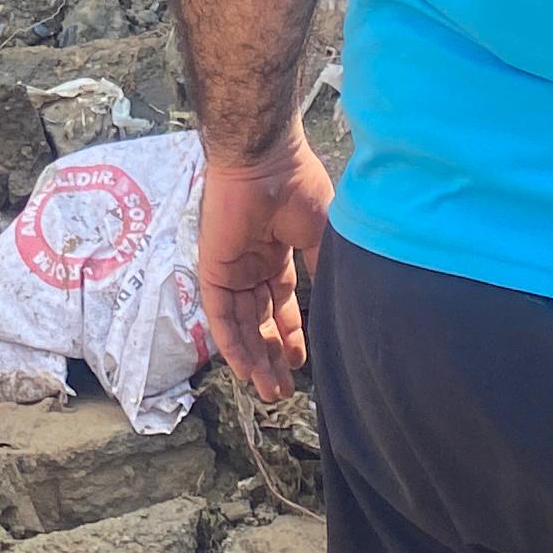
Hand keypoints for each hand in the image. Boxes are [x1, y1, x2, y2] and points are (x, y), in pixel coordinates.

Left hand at [195, 132, 333, 399]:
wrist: (266, 162)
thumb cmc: (298, 187)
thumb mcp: (321, 235)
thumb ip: (323, 270)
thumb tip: (338, 304)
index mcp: (277, 252)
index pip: (280, 302)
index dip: (290, 333)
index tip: (302, 361)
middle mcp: (252, 264)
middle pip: (260, 319)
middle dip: (272, 355)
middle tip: (283, 390)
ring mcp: (231, 268)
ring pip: (242, 324)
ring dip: (255, 358)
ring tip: (270, 390)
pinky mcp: (213, 270)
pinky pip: (220, 315)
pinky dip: (232, 344)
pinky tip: (246, 369)